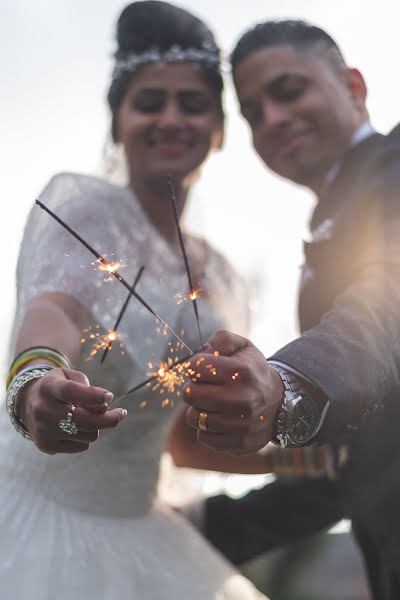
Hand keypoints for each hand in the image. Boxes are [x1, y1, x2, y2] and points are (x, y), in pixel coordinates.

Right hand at [17, 368, 126, 453]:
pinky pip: (81, 446)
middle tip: (121, 413)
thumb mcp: (70, 377)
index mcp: (50, 387)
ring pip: (88, 435)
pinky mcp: (46, 446)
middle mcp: (43, 410)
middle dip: (108, 419)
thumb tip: (103, 409)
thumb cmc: (58, 387)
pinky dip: (85, 436)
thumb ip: (88, 388)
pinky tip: (75, 427)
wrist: (29, 403)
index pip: (71, 392)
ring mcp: (44, 430)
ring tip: (87, 416)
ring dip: (95, 426)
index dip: (92, 396)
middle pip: (84, 420)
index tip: (110, 396)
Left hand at [184, 330, 283, 454]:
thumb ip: (221, 340)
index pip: (195, 366)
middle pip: (190, 394)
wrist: (281, 403)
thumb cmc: (253, 372)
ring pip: (194, 417)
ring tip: (214, 404)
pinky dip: (208, 429)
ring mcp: (240, 423)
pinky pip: (204, 437)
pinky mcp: (238, 442)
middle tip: (207, 388)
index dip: (196, 366)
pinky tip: (220, 420)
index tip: (206, 369)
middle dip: (194, 388)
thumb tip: (201, 353)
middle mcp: (241, 398)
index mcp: (240, 372)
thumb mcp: (243, 347)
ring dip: (199, 410)